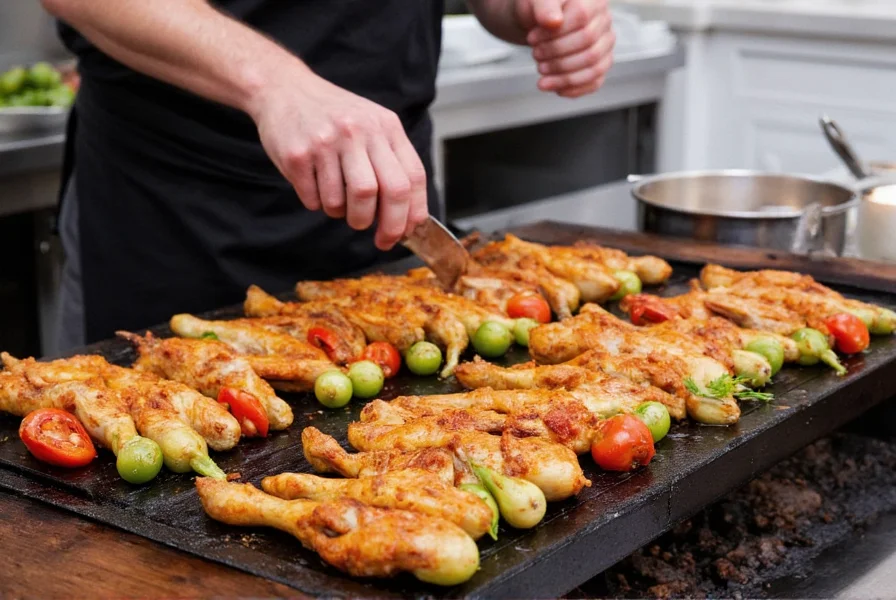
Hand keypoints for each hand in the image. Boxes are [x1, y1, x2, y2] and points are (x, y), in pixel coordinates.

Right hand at [249, 71, 428, 249]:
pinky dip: (318, 204)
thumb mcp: (372, 124)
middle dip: (387, 226)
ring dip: (345, 214)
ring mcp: (327, 142)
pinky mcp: (298, 155)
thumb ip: (392, 161)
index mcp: (385, 126)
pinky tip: (316, 187)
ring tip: (339, 203)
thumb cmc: (333, 115)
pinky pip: (315, 200)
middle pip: (385, 193)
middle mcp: (358, 131)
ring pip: (347, 202)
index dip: (412, 214)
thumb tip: (408, 214)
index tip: (405, 233)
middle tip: (380, 239)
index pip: (412, 178)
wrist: (284, 88)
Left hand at [516, 0, 614, 97]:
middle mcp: (605, 22)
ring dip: (563, 75)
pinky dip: (573, 89)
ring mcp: (605, 45)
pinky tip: (554, 87)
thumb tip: (554, 22)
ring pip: (594, 68)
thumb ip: (545, 6)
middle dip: (556, 56)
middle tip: (535, 54)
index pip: (582, 19)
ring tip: (541, 70)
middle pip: (588, 47)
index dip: (555, 34)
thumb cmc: (539, 9)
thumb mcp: (536, 0)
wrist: (538, 21)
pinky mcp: (600, 64)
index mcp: (593, 1)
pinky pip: (594, 82)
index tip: (531, 39)